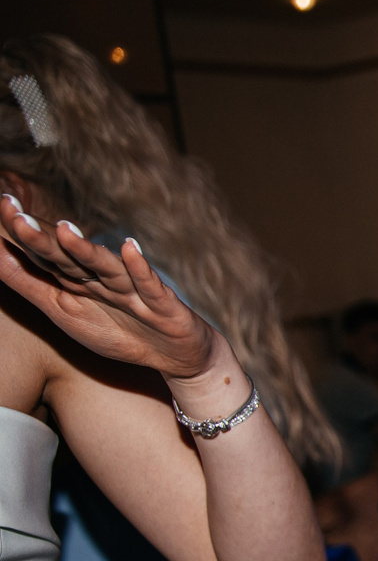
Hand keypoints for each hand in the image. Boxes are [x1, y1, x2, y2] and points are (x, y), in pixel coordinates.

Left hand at [0, 193, 216, 381]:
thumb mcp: (64, 312)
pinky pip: (149, 284)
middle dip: (41, 239)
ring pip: (105, 268)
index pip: (44, 255)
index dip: (22, 235)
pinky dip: (140, 268)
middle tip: (14, 213)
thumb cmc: (119, 332)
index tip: (2, 206)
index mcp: (76, 281)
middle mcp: (102, 279)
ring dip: (85, 250)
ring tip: (63, 230)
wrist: (176, 354)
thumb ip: (28, 282)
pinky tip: (130, 249)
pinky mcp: (162, 304)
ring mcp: (132, 289)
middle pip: (68, 258)